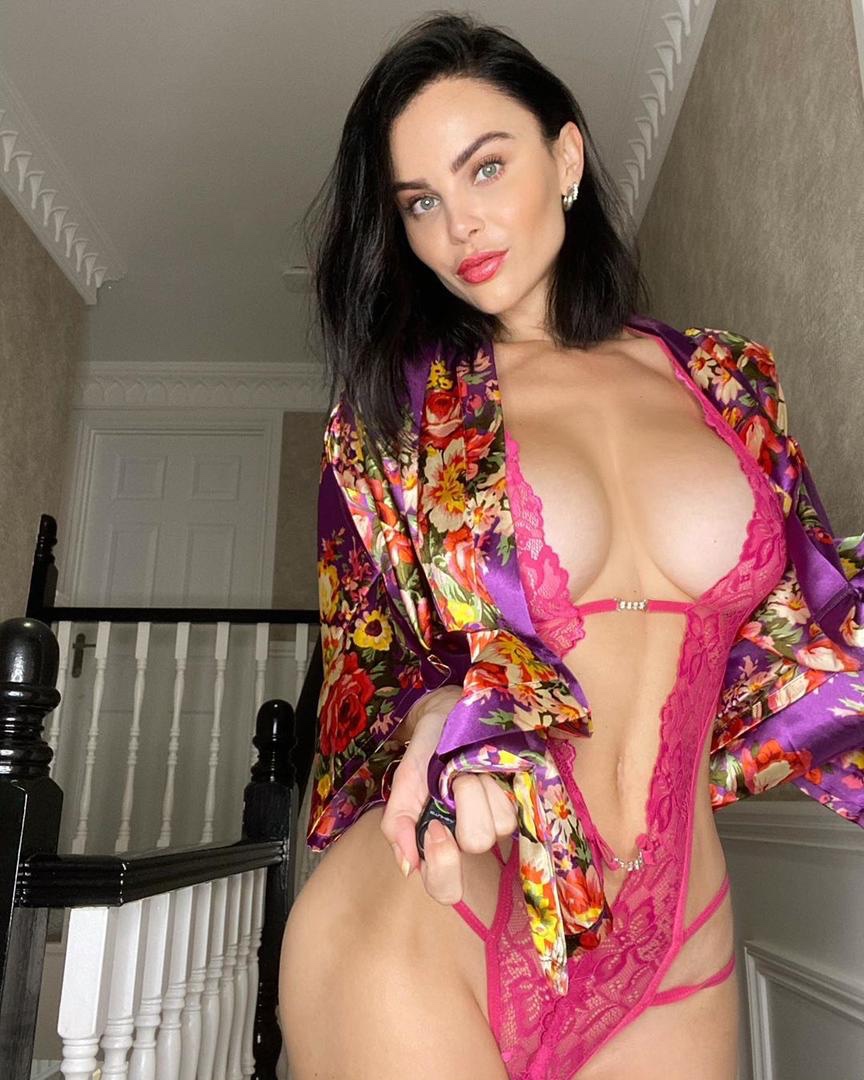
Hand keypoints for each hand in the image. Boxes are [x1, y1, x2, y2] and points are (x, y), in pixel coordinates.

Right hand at [379, 686, 517, 904]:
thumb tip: (409, 867)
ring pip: (499, 825)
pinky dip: (496, 782)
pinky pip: (514, 803)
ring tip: (468, 768)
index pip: (446, 888)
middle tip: (454, 781)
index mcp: (439, 842)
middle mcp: (470, 835)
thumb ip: (398, 824)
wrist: (448, 713)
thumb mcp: (405, 783)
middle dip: (465, 806)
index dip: (442, 865)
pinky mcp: (518, 799)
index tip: (435, 828)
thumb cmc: (426, 751)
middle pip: (477, 845)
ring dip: (479, 788)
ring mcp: (497, 818)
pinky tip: (486, 767)